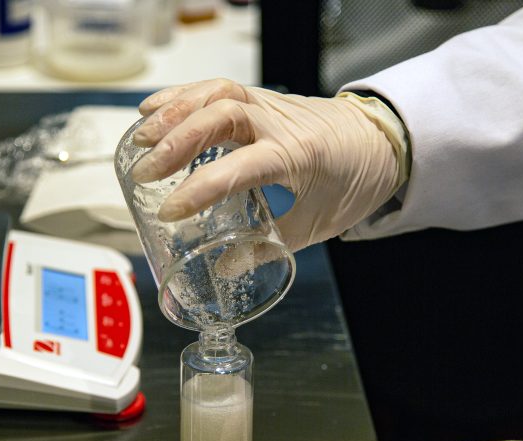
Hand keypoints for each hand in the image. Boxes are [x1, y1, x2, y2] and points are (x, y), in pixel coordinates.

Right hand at [130, 79, 408, 252]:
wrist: (383, 141)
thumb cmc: (353, 183)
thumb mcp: (316, 225)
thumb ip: (268, 248)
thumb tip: (223, 271)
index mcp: (298, 156)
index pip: (240, 168)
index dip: (201, 189)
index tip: (170, 211)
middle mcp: (280, 122)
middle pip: (220, 115)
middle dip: (175, 142)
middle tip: (143, 172)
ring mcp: (269, 104)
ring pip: (216, 92)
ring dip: (173, 112)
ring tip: (140, 138)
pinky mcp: (261, 99)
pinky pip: (218, 87)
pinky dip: (182, 95)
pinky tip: (154, 109)